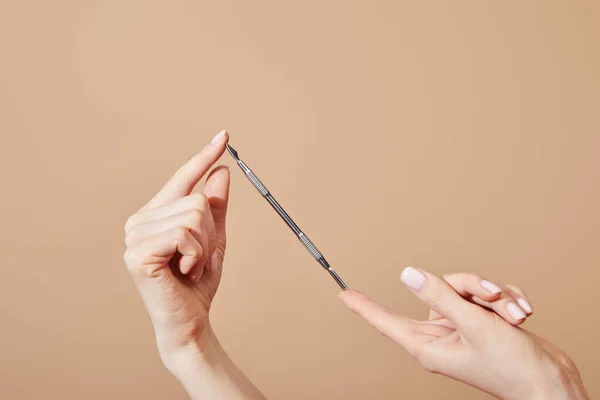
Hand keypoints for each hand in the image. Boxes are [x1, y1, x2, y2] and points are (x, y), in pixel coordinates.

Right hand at [124, 130, 266, 399]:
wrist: (189, 320)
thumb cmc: (198, 282)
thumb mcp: (213, 238)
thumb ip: (215, 206)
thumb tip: (222, 171)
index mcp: (155, 214)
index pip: (183, 178)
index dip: (204, 156)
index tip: (224, 135)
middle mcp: (139, 220)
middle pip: (196, 199)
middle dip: (210, 232)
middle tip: (196, 258)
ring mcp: (134, 236)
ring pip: (195, 215)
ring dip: (204, 246)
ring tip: (190, 266)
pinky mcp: (138, 253)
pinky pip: (186, 234)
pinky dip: (196, 255)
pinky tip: (184, 271)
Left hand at [339, 267, 589, 399]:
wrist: (551, 382)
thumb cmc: (512, 367)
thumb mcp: (474, 326)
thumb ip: (440, 296)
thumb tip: (408, 275)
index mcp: (428, 345)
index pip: (386, 322)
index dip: (364, 306)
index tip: (343, 295)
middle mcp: (441, 335)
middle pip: (438, 290)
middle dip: (471, 288)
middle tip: (493, 298)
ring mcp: (461, 328)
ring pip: (465, 289)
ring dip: (495, 297)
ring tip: (513, 314)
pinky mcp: (480, 322)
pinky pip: (484, 297)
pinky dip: (505, 301)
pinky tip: (520, 313)